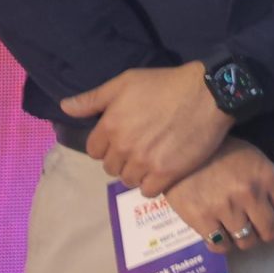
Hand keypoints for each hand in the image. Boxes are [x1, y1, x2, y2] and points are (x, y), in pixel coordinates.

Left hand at [62, 65, 233, 193]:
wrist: (209, 93)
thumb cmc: (166, 84)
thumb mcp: (126, 82)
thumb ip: (93, 98)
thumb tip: (64, 107)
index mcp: (110, 127)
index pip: (94, 151)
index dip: (108, 144)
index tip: (125, 137)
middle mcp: (123, 148)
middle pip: (111, 167)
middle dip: (122, 159)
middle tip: (141, 147)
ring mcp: (145, 162)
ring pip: (129, 180)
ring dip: (137, 172)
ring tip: (153, 158)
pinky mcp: (167, 173)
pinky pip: (148, 190)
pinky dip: (152, 184)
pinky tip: (162, 170)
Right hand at [163, 139, 273, 252]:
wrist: (181, 153)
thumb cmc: (227, 155)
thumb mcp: (261, 163)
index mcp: (269, 177)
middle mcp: (250, 194)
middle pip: (272, 232)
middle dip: (268, 231)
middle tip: (257, 223)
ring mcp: (225, 208)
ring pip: (247, 242)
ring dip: (245, 238)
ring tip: (238, 225)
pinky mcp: (200, 220)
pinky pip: (220, 247)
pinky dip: (223, 244)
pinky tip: (220, 231)